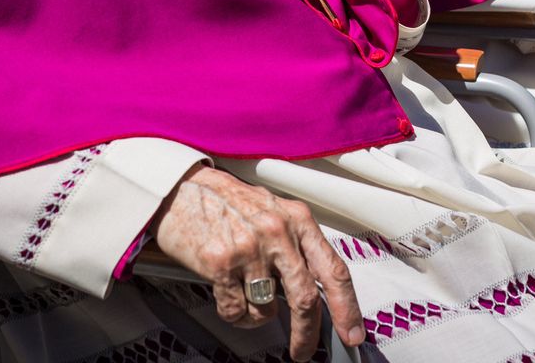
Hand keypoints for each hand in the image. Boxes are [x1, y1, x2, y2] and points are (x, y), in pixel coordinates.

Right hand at [153, 166, 363, 360]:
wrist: (182, 189)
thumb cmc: (229, 202)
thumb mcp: (274, 212)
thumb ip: (297, 244)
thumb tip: (320, 287)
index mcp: (297, 219)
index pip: (334, 270)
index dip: (347, 307)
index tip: (352, 332)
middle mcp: (277, 232)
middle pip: (305, 299)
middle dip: (307, 334)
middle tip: (303, 350)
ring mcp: (249, 247)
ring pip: (268, 309)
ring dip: (258, 315)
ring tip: (245, 295)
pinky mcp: (221, 263)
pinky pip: (236, 310)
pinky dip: (235, 314)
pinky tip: (228, 294)